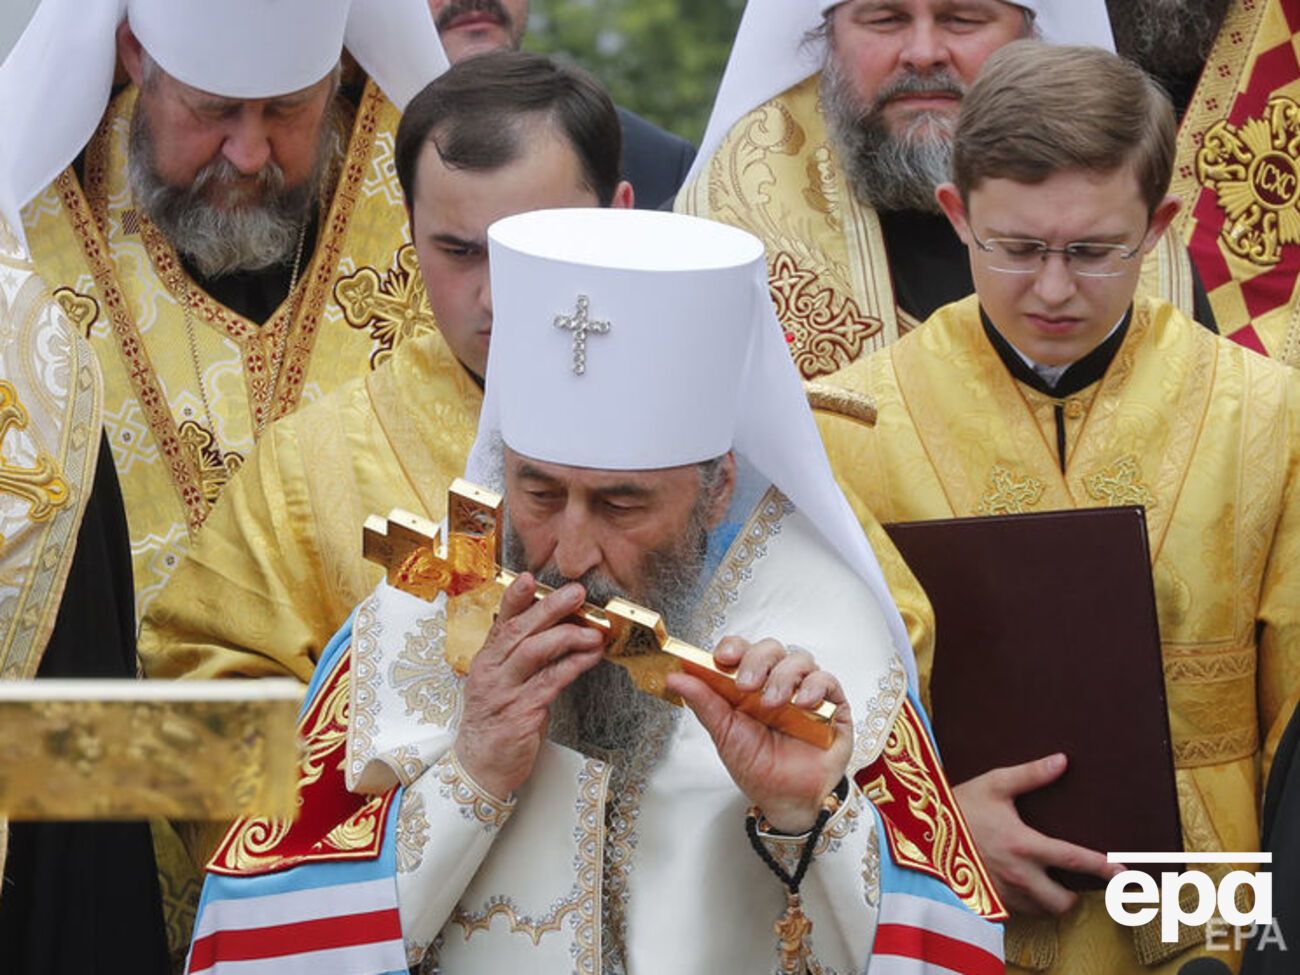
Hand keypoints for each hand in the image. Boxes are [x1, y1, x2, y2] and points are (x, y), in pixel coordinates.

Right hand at [453, 574, 604, 799]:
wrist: (481, 768)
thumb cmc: (497, 723)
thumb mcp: (504, 684)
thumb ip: (524, 659)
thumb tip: (557, 632)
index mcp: (487, 661)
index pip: (500, 622)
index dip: (514, 598)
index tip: (529, 577)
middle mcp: (491, 672)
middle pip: (519, 630)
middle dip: (549, 607)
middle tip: (575, 593)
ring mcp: (504, 692)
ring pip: (533, 652)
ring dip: (566, 636)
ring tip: (593, 630)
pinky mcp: (521, 713)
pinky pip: (550, 682)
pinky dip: (573, 666)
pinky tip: (591, 657)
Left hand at [665, 637, 851, 833]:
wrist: (789, 801)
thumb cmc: (759, 768)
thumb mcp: (724, 734)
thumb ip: (704, 702)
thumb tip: (676, 677)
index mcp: (749, 684)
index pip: (742, 650)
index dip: (733, 647)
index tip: (723, 657)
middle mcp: (777, 682)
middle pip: (770, 648)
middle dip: (757, 660)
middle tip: (746, 685)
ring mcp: (805, 691)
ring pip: (799, 659)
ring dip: (783, 676)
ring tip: (773, 703)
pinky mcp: (833, 704)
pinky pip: (827, 680)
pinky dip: (814, 687)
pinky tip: (803, 704)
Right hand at [954, 753, 1123, 915]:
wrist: (917, 830)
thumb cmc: (957, 805)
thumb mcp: (992, 784)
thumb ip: (1030, 774)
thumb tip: (1062, 760)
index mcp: (1023, 845)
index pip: (1074, 859)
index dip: (1103, 866)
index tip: (1124, 872)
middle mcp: (1017, 875)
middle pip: (1062, 902)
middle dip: (1074, 896)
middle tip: (1074, 883)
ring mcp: (1002, 892)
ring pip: (1042, 911)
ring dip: (1050, 901)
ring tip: (1047, 883)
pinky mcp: (988, 901)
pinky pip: (1018, 912)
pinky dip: (1027, 904)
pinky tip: (1020, 886)